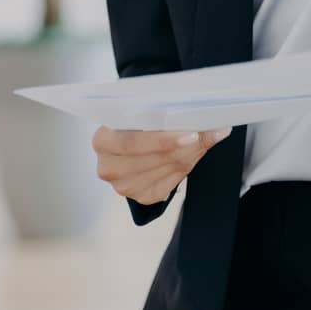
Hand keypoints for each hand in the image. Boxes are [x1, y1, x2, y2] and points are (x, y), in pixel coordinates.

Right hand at [92, 125, 231, 204]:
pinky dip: (186, 167)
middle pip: (151, 159)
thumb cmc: (137, 122)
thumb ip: (167, 114)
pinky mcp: (141, 196)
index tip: (190, 134)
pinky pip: (170, 184)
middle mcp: (108, 167)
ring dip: (189, 155)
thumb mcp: (144, 112)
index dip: (161, 140)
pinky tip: (195, 153)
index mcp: (102, 141)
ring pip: (164, 171)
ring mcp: (123, 186)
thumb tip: (206, 120)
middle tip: (208, 134)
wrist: (133, 140)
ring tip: (206, 139)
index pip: (130, 142)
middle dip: (184, 147)